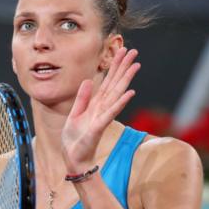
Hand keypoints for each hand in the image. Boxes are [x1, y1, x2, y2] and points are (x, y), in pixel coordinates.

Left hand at [61, 47, 140, 171]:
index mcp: (96, 103)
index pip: (108, 81)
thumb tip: (89, 80)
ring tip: (135, 65)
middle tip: (134, 51)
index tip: (122, 51)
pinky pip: (110, 112)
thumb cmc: (75, 138)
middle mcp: (102, 107)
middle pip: (115, 83)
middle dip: (124, 67)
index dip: (115, 66)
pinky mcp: (99, 126)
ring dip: (126, 79)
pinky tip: (130, 92)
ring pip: (116, 93)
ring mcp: (102, 116)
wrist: (73, 157)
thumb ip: (82, 98)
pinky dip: (120, 102)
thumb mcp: (75, 113)